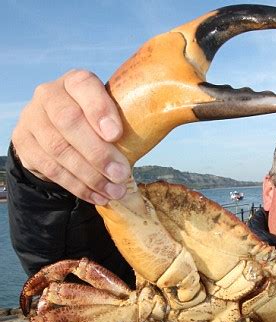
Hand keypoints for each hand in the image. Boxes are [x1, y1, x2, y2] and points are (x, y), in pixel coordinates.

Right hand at [12, 69, 130, 204]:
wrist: (54, 134)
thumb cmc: (94, 125)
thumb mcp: (108, 115)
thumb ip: (125, 121)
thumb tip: (161, 129)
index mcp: (74, 82)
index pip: (83, 86)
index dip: (99, 110)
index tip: (116, 135)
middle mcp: (49, 95)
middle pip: (68, 121)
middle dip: (98, 152)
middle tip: (122, 174)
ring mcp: (33, 119)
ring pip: (59, 149)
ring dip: (91, 176)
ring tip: (115, 191)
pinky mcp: (24, 144)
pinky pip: (51, 169)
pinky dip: (78, 186)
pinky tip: (98, 196)